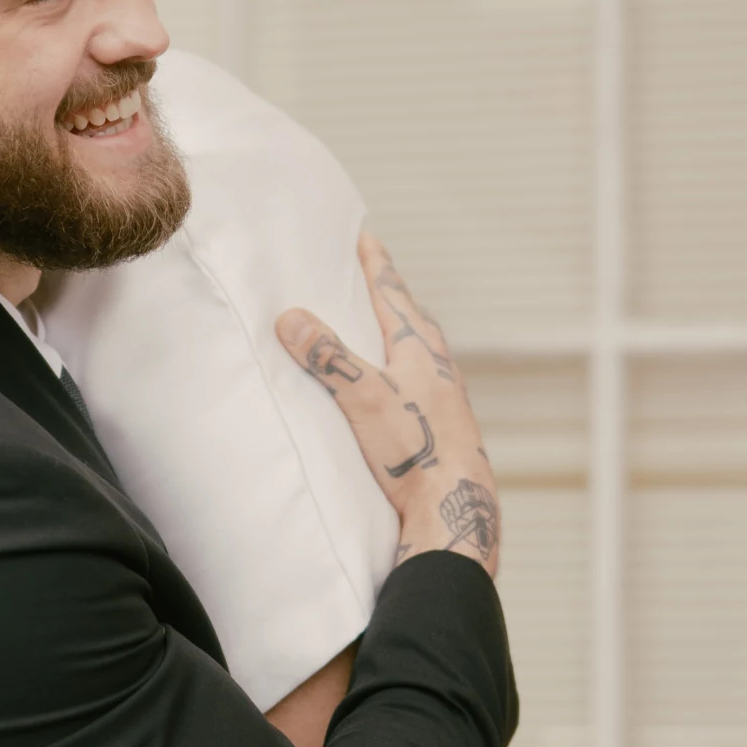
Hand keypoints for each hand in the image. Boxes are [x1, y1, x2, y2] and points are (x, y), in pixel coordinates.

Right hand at [275, 234, 500, 577]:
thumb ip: (330, 358)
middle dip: (391, 296)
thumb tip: (291, 319)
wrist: (455, 509)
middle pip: (413, 319)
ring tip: (383, 330)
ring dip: (401, 335)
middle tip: (375, 276)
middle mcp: (438, 369)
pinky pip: (421, 386)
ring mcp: (444, 400)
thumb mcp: (364, 398)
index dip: (377, 266)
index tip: (366, 237)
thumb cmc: (416, 452)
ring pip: (421, 354)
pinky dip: (404, 374)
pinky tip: (396, 392)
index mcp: (420, 351)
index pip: (393, 295)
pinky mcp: (443, 430)